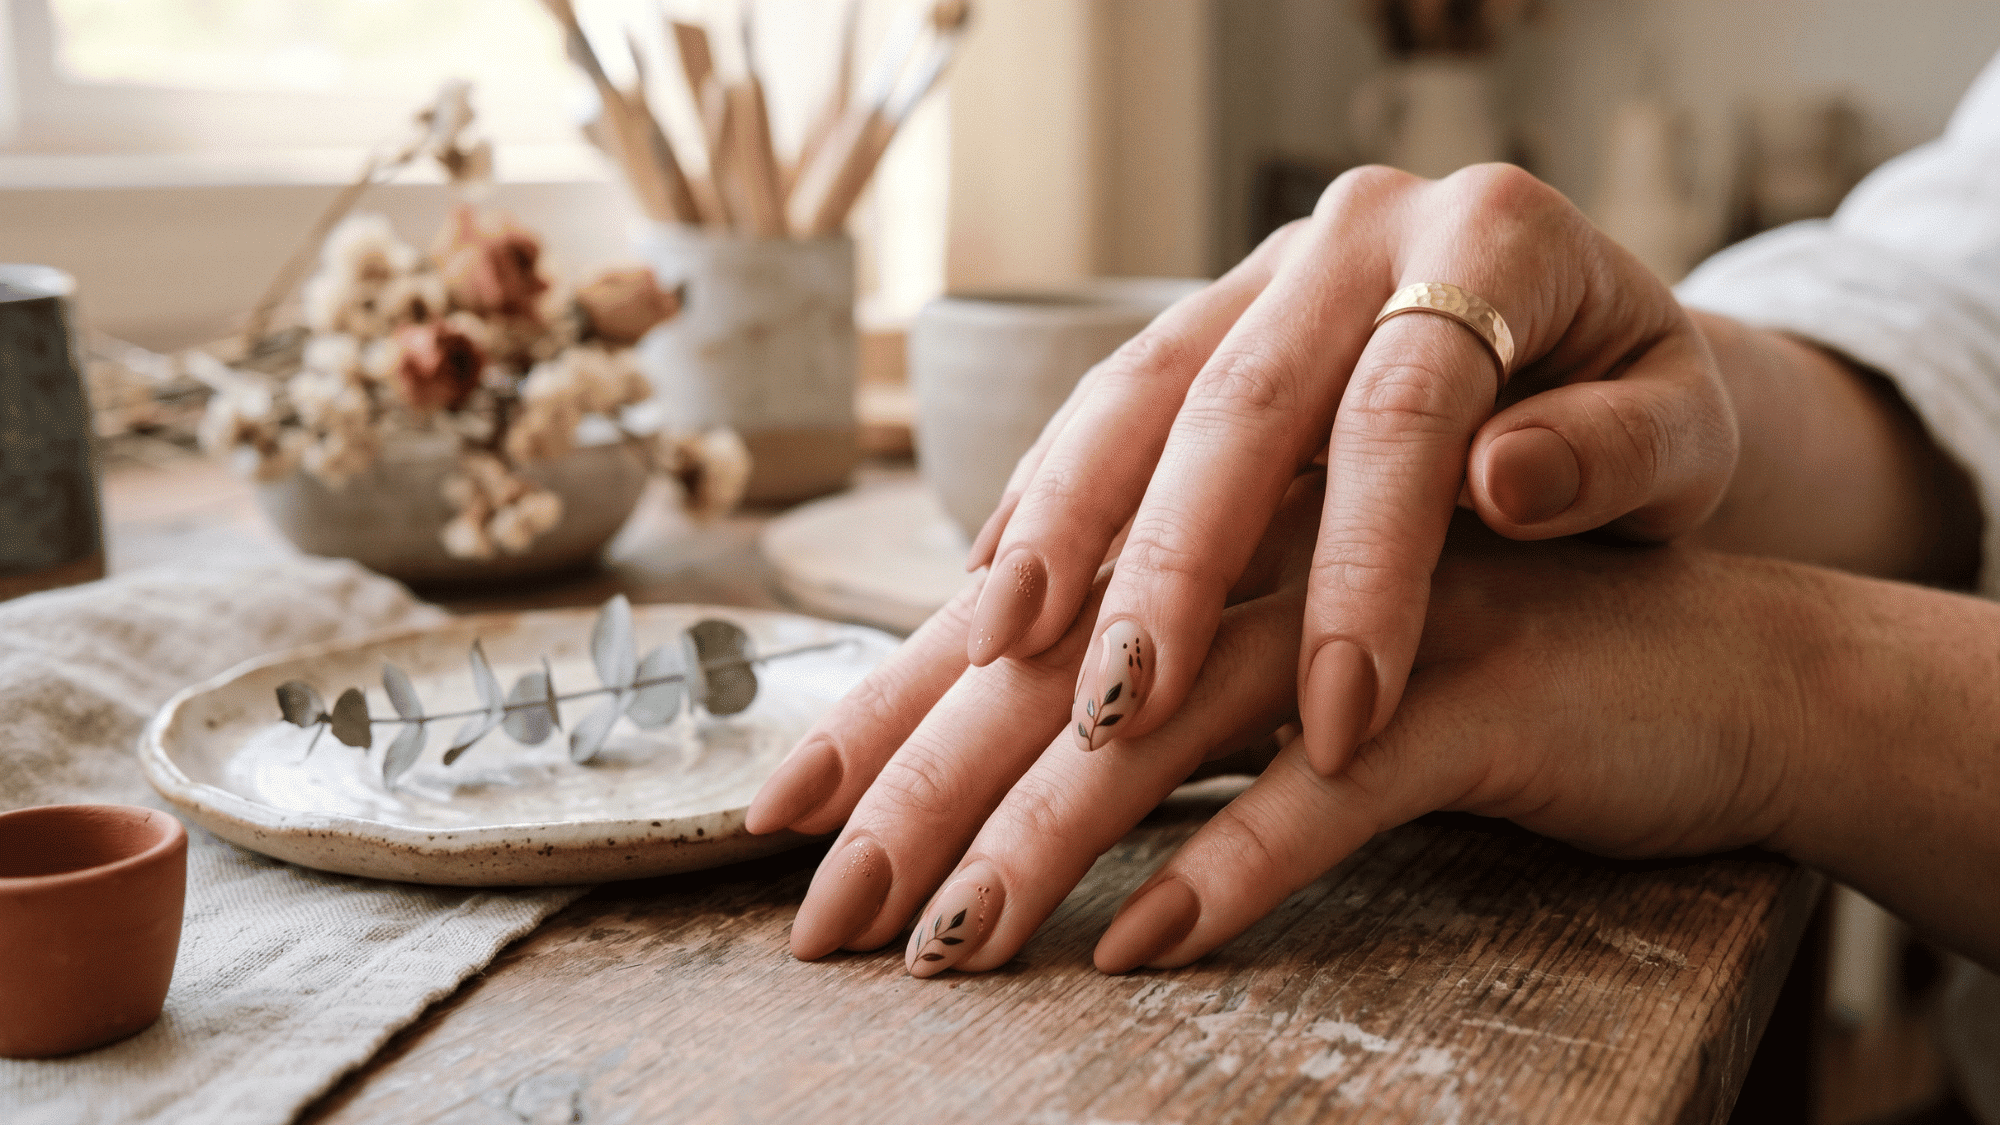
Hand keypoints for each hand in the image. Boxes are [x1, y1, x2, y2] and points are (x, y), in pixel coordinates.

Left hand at [753, 504, 1824, 974]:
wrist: (1723, 667)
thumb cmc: (1494, 670)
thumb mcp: (1316, 661)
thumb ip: (1190, 681)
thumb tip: (1035, 755)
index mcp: (1220, 544)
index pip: (1024, 631)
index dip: (898, 716)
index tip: (783, 816)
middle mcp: (1276, 556)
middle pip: (1063, 673)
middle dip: (929, 792)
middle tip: (823, 913)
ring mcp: (1372, 615)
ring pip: (1180, 717)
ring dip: (1052, 833)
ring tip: (951, 941)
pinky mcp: (1483, 684)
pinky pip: (1341, 777)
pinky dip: (1241, 856)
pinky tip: (1151, 935)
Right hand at [962, 163, 1736, 774]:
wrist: (1591, 331)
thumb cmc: (1640, 403)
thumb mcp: (1688, 435)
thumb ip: (1617, 452)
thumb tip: (1507, 478)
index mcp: (1494, 235)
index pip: (1404, 409)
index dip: (1366, 571)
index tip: (1342, 721)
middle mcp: (1360, 230)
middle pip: (1239, 397)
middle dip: (1167, 563)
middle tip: (1118, 707)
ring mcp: (1270, 266)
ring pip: (1139, 386)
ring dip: (1064, 523)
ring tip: (1005, 646)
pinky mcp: (1211, 315)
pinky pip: (1108, 399)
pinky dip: (1050, 496)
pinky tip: (998, 585)